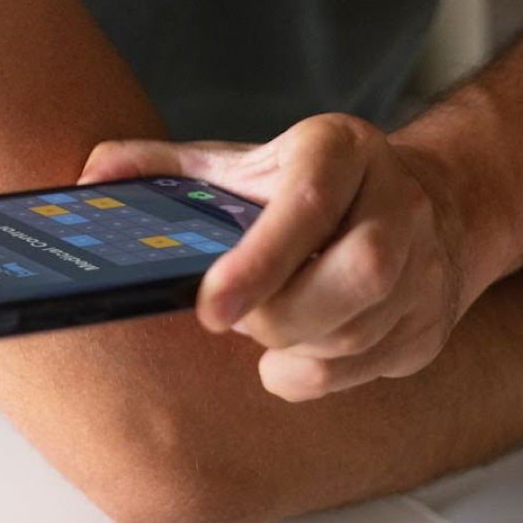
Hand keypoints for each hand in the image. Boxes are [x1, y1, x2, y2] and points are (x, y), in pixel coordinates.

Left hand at [77, 115, 472, 401]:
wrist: (424, 201)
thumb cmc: (310, 184)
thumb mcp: (241, 163)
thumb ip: (164, 169)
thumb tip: (90, 179)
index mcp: (339, 149)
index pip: (307, 205)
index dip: (259, 261)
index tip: (211, 308)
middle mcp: (395, 200)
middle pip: (354, 276)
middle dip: (280, 315)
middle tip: (232, 315)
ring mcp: (425, 264)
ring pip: (358, 332)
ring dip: (292, 347)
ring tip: (261, 323)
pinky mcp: (433, 322)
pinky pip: (367, 369)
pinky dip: (315, 374)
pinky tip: (294, 350)